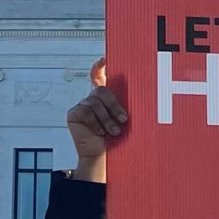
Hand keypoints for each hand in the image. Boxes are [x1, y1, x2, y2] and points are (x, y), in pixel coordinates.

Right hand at [66, 61, 124, 183]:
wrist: (104, 158)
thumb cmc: (118, 140)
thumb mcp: (126, 121)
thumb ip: (127, 105)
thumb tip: (144, 91)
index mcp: (105, 99)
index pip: (100, 77)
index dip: (100, 67)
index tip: (104, 59)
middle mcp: (93, 100)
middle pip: (103, 90)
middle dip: (115, 105)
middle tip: (124, 119)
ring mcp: (82, 106)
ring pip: (95, 102)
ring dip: (107, 118)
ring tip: (114, 132)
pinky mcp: (74, 114)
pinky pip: (86, 111)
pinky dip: (96, 123)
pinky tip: (100, 132)